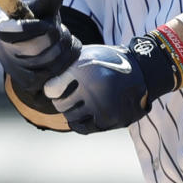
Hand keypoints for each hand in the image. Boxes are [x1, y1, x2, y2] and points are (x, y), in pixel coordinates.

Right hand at [0, 0, 80, 93]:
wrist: (32, 50)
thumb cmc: (35, 23)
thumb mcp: (39, 9)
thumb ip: (47, 0)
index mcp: (0, 26)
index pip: (16, 30)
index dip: (37, 27)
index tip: (50, 23)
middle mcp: (1, 50)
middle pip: (36, 47)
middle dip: (56, 36)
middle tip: (61, 30)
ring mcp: (12, 69)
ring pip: (48, 62)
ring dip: (64, 48)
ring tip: (66, 39)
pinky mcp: (26, 83)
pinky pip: (51, 75)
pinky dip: (65, 62)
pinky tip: (68, 52)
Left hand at [42, 36, 178, 133]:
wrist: (141, 71)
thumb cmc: (107, 61)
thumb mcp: (86, 55)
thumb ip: (65, 67)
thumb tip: (42, 84)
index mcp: (83, 69)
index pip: (50, 90)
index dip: (50, 89)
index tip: (54, 87)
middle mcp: (91, 89)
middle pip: (59, 104)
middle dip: (60, 100)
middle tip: (65, 95)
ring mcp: (101, 106)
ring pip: (70, 117)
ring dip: (69, 111)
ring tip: (76, 103)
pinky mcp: (109, 120)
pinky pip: (82, 128)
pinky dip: (77, 123)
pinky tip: (80, 115)